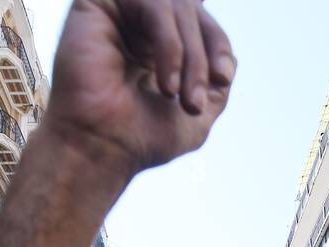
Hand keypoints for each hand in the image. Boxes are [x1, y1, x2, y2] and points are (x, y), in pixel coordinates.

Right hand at [45, 0, 235, 176]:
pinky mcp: (98, 3)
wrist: (101, 150)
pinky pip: (153, 4)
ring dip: (189, 55)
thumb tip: (229, 58)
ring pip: (175, 6)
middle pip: (191, 11)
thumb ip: (216, 79)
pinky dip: (169, 44)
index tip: (222, 78)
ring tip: (177, 97)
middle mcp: (136, 22)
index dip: (218, 44)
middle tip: (195, 102)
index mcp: (155, 41)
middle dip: (203, 57)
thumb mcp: (200, 111)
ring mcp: (119, 11)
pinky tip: (165, 83)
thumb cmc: (141, 137)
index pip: (200, 21)